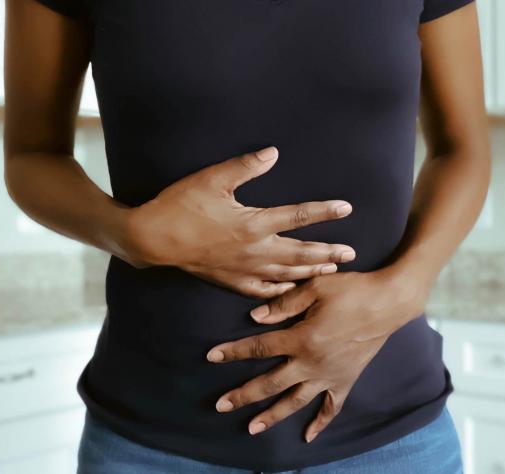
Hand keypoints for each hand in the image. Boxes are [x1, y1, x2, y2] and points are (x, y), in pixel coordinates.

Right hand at [126, 146, 356, 297]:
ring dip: (311, 271)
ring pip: (286, 274)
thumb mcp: (212, 179)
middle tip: (352, 253)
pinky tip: (291, 290)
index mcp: (254, 223)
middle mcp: (254, 250)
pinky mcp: (230, 281)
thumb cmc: (181, 206)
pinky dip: (281, 292)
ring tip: (332, 270)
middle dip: (328, 252)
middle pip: (300, 253)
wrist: (152, 239)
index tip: (347, 208)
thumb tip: (273, 153)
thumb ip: (245, 166)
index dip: (325, 211)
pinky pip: (263, 291)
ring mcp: (243, 269)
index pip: (298, 216)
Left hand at [205, 268, 431, 441]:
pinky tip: (307, 436)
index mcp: (301, 338)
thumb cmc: (352, 289)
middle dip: (243, 395)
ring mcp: (329, 375)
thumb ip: (283, 303)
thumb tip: (255, 318)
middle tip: (221, 405)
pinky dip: (319, 423)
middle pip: (270, 383)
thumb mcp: (315, 286)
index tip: (211, 357)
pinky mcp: (346, 380)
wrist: (389, 302)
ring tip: (252, 428)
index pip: (258, 347)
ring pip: (295, 401)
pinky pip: (331, 407)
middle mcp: (312, 363)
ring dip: (272, 416)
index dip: (233, 352)